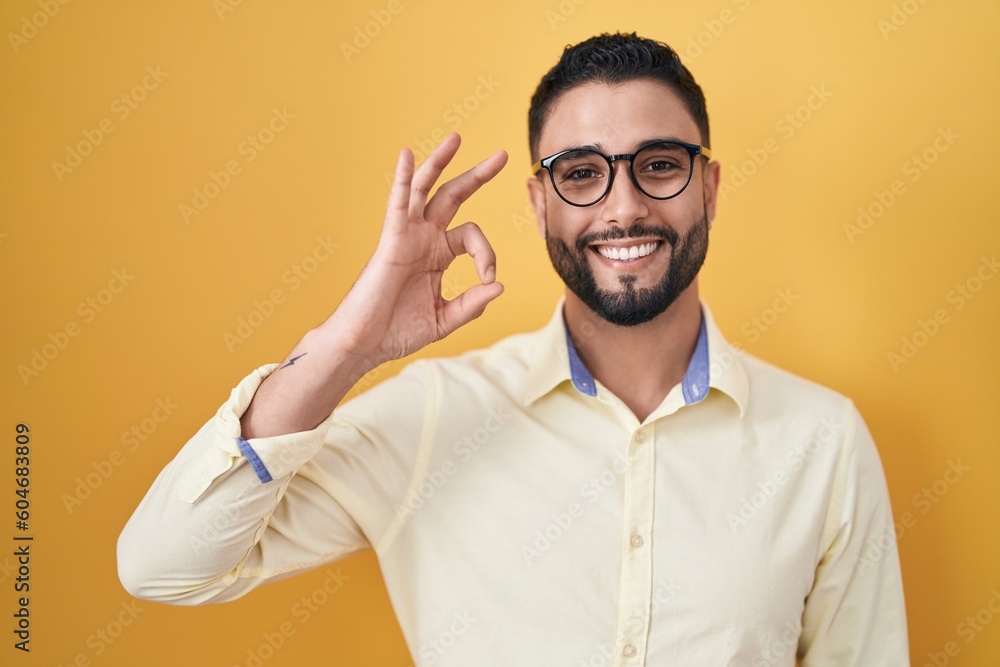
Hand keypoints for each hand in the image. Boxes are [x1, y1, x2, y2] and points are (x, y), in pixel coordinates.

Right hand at [326, 132, 507, 365]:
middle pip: (453, 196)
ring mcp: (407, 236)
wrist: (366, 344)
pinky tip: (407, 155)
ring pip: (425, 190)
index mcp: (439, 255)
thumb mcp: (444, 319)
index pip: (473, 238)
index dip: (488, 254)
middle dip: (478, 175)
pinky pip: (397, 204)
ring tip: (456, 138)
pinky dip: (402, 179)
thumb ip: (471, 304)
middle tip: (503, 155)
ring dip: (440, 162)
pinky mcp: (391, 241)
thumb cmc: (398, 332)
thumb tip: (499, 285)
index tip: (488, 278)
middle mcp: (424, 239)